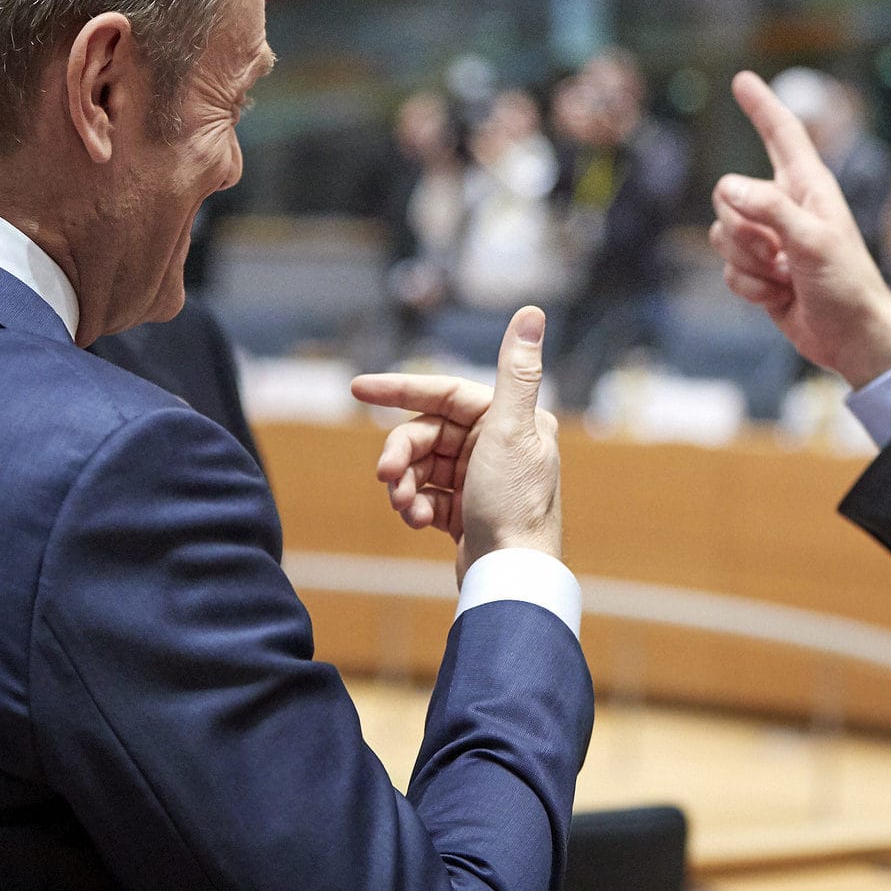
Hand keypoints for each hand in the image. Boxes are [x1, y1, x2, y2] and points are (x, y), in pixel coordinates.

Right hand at [350, 305, 563, 583]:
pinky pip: (425, 495)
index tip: (357, 388)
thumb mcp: (512, 429)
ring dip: (405, 484)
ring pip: (421, 466)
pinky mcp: (466, 511)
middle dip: (401, 454)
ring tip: (405, 508)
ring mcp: (481, 479)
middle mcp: (499, 444)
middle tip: (386, 475)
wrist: (510, 579)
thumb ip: (515, 371)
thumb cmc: (513, 504)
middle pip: (427, 434)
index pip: (446, 393)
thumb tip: (532, 311)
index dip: (400, 388)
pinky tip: (416, 521)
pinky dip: (414, 505)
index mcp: (512, 419)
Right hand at [710, 71, 890, 386]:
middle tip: (780, 253)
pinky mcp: (760, 272)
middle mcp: (785, 207)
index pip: (781, 134)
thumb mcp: (813, 239)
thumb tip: (727, 186)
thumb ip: (770, 207)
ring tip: (785, 277)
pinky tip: (779, 297)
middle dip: (744, 229)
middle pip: (728, 194)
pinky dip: (750, 288)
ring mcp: (770, 240)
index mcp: (807, 186)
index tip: (742, 79)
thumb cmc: (846, 283)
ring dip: (749, 264)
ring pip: (723, 234)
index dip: (761, 106)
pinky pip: (728, 270)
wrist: (851, 337)